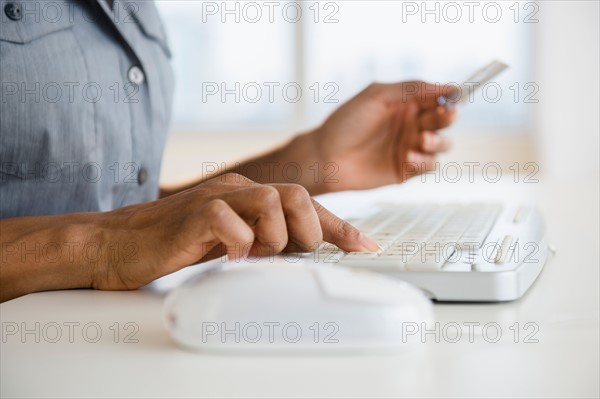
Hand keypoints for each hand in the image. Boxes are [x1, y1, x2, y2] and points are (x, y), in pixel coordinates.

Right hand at [93, 174, 378, 289]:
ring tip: (252, 258)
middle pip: (299, 195)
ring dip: (273, 240)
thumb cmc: (174, 244)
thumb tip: (299, 255)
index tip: (366, 246)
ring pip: (273, 203)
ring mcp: (216, 197)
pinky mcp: (194, 212)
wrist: (118, 244)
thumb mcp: (230, 243)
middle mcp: (238, 188)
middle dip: (307, 231)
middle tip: (288, 255)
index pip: (307, 204)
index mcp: (249, 194)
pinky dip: (239, 245)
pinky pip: (232, 222)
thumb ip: (262, 241)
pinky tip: (228, 259)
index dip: (339, 227)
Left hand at [307, 81, 456, 191]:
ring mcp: (410, 148)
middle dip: (447, 116)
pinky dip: (425, 162)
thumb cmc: (346, 123)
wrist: (326, 158)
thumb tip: (447, 85)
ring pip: (442, 144)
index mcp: (406, 103)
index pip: (437, 97)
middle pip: (443, 119)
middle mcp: (411, 124)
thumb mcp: (377, 96)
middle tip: (445, 114)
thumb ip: (411, 89)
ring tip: (423, 140)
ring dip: (438, 141)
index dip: (450, 95)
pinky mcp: (407, 170)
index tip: (456, 95)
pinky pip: (428, 166)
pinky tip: (409, 158)